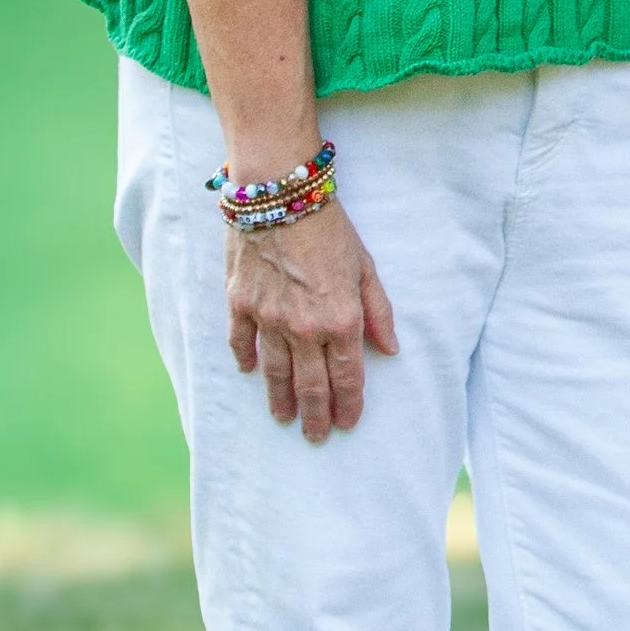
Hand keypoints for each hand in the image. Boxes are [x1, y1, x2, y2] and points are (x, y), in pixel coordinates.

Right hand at [224, 200, 398, 440]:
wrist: (278, 193)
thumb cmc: (329, 227)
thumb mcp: (366, 267)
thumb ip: (378, 311)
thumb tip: (389, 350)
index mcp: (341, 319)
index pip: (347, 376)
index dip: (349, 404)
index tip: (348, 423)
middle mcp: (304, 327)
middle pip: (310, 385)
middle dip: (316, 415)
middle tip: (316, 437)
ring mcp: (268, 318)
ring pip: (275, 373)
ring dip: (280, 400)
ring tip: (283, 418)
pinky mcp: (240, 304)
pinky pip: (241, 342)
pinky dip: (246, 360)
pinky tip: (250, 372)